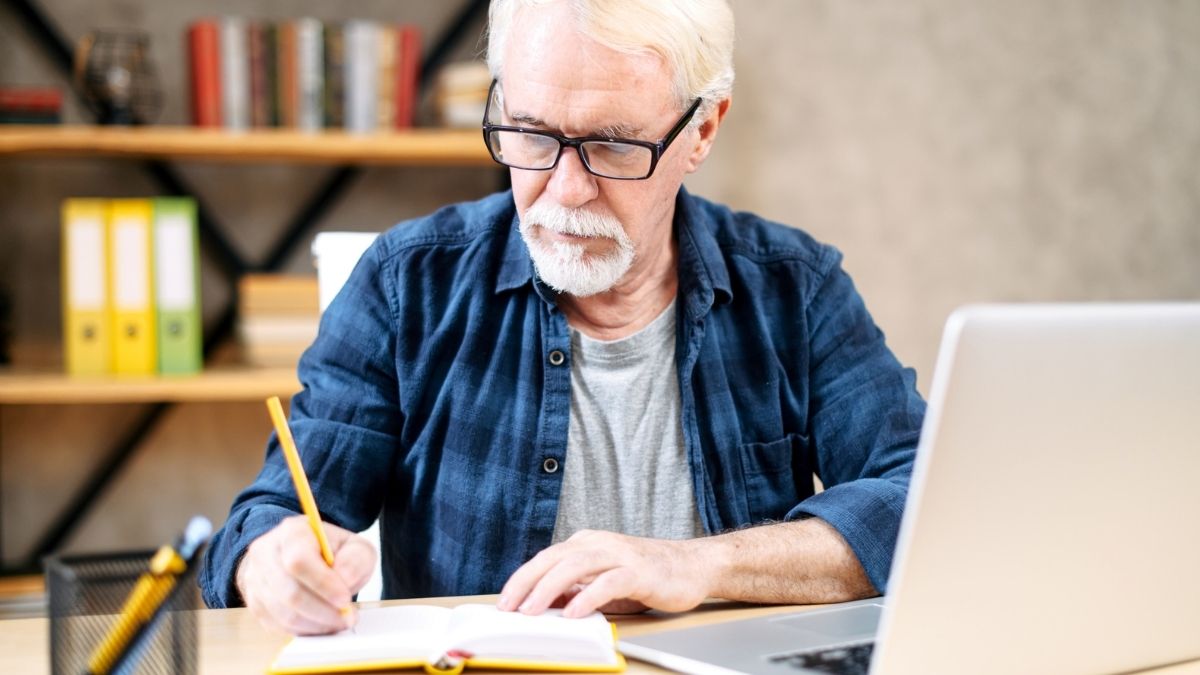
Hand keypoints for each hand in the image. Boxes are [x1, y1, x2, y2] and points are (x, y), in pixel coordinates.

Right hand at [236, 515, 375, 634]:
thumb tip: (344, 581)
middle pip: (290, 592)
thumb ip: (356, 560)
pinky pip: (277, 625)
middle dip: (324, 610)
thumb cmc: (332, 553)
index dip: (323, 584)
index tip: (344, 598)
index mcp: (292, 532)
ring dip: (316, 623)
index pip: (299, 560)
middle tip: (347, 617)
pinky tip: (321, 624)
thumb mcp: (355, 547)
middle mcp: (266, 552)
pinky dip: (304, 629)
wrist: (304, 557)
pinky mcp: (253, 602)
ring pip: (283, 613)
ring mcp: (255, 578)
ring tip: (338, 621)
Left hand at [496, 530, 713, 617]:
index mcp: (587, 543)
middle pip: (553, 559)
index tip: (504, 602)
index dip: (521, 579)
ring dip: (548, 589)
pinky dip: (587, 597)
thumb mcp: (603, 582)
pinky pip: (608, 582)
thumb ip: (576, 589)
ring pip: (574, 566)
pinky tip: (574, 612)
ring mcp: (619, 555)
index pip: (545, 558)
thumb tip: (545, 605)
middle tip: (507, 607)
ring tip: (531, 610)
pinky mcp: (638, 571)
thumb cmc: (647, 575)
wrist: (692, 566)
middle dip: (525, 583)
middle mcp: (599, 543)